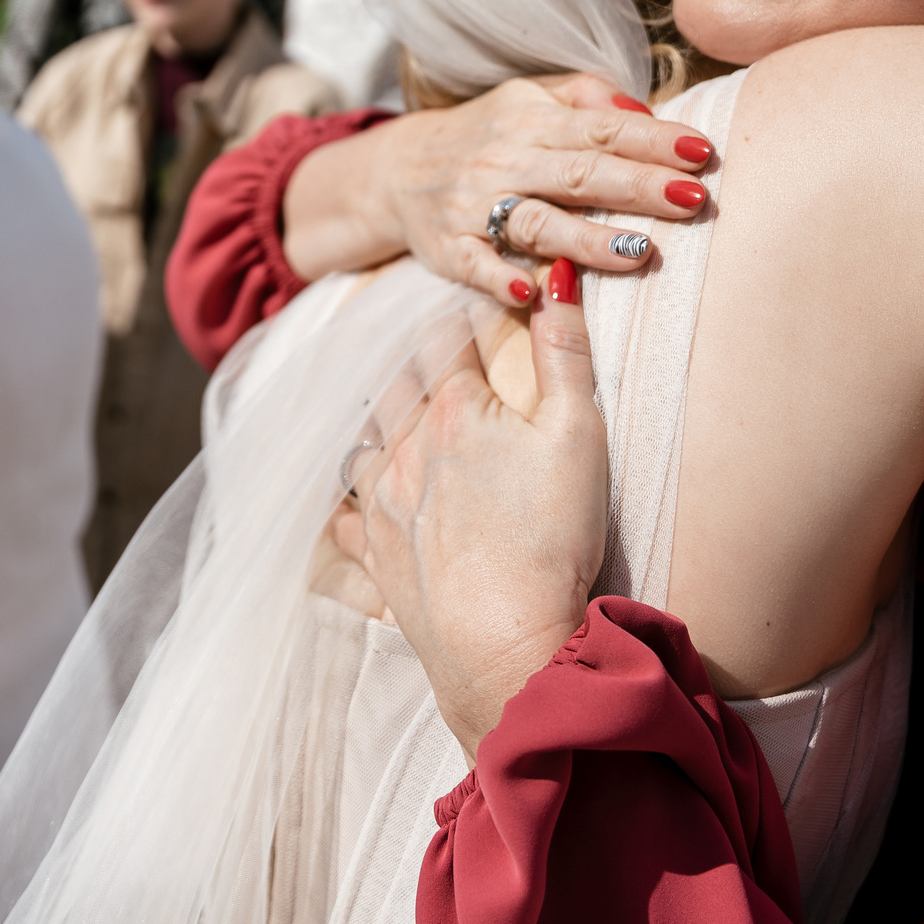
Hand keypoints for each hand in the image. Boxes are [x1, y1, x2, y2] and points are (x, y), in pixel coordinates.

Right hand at [285, 72, 711, 306]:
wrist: (396, 170)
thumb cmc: (487, 135)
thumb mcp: (530, 98)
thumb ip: (588, 97)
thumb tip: (645, 112)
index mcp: (532, 121)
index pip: (601, 129)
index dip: (653, 140)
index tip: (702, 153)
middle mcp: (505, 160)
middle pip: (579, 174)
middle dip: (638, 186)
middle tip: (694, 200)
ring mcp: (474, 206)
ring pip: (536, 222)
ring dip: (587, 238)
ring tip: (640, 250)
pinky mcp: (449, 249)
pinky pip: (476, 265)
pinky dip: (502, 278)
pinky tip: (535, 291)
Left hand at [338, 260, 606, 758]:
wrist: (506, 645)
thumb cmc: (551, 539)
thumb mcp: (578, 433)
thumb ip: (567, 352)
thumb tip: (553, 278)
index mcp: (452, 409)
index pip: (446, 338)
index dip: (462, 319)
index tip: (473, 311)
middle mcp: (403, 448)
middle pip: (396, 383)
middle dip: (414, 362)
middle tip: (431, 355)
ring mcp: (380, 503)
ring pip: (362, 440)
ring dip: (378, 422)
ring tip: (396, 415)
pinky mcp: (373, 554)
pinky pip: (345, 511)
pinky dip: (352, 495)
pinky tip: (363, 495)